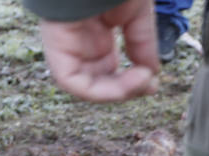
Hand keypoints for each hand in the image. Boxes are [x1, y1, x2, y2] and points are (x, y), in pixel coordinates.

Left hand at [38, 0, 159, 102]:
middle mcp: (79, 38)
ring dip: (116, 91)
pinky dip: (99, 89)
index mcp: (95, 29)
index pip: (109, 67)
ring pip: (85, 84)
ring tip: (141, 80)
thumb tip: (151, 75)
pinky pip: (71, 80)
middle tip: (149, 83)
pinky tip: (125, 79)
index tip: (152, 78)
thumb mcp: (137, 12)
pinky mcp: (56, 43)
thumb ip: (142, 43)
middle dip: (125, 88)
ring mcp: (67, 41)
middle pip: (98, 79)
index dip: (130, 80)